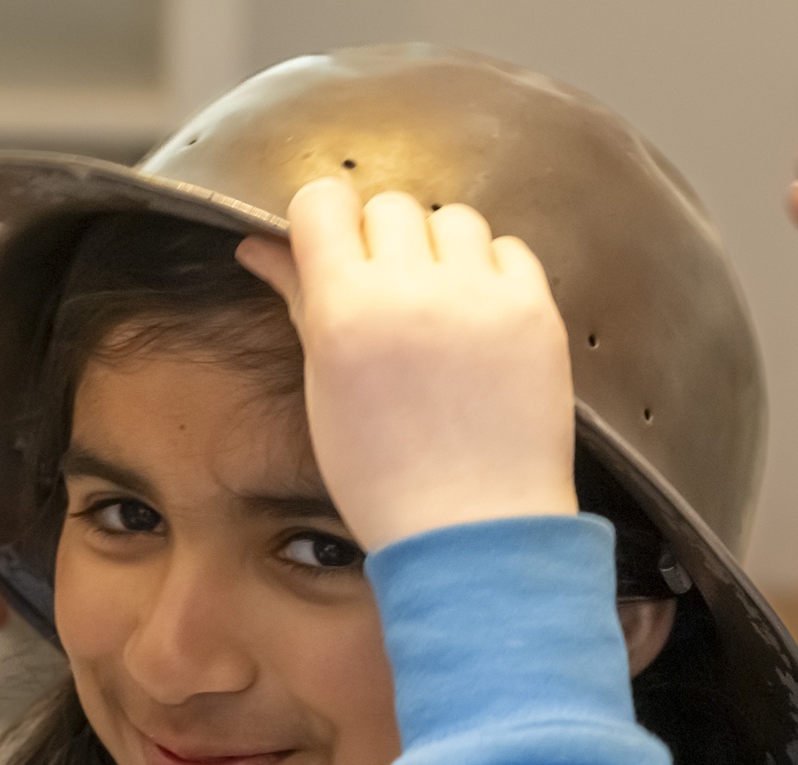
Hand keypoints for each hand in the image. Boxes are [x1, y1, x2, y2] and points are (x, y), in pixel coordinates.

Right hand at [238, 180, 575, 550]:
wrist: (472, 530)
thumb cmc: (385, 477)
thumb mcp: (324, 387)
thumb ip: (298, 301)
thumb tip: (262, 247)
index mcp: (345, 311)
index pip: (323, 202)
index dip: (322, 221)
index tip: (330, 249)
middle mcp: (412, 289)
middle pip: (389, 205)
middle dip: (382, 241)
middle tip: (386, 297)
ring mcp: (480, 296)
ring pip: (453, 218)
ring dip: (440, 250)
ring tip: (438, 308)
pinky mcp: (535, 310)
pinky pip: (509, 249)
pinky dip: (491, 271)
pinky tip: (479, 321)